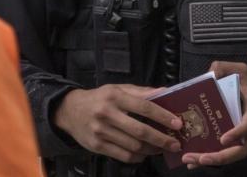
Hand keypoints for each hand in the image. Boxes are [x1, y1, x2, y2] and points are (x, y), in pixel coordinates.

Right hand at [54, 84, 183, 163]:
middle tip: (175, 144)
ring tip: (161, 149)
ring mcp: (101, 132)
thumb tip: (165, 92)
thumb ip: (141, 92)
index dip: (163, 116)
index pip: (144, 107)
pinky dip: (138, 157)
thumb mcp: (117, 89)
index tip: (177, 124)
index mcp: (114, 96)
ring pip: (134, 146)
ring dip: (152, 150)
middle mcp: (106, 114)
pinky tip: (144, 153)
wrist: (69, 111)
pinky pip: (124, 156)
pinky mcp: (97, 146)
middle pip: (140, 131)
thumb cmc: (99, 99)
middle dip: (161, 139)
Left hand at [181, 62, 246, 168]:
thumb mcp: (245, 70)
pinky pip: (235, 154)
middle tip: (197, 159)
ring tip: (192, 162)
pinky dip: (219, 159)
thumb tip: (209, 73)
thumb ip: (226, 67)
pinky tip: (200, 160)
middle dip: (217, 157)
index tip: (223, 139)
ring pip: (236, 156)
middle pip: (239, 151)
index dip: (237, 133)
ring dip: (215, 161)